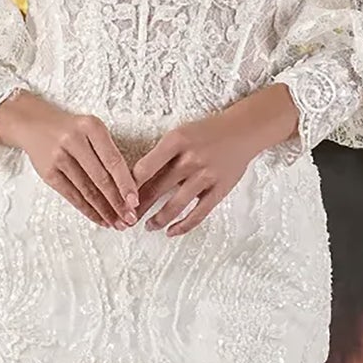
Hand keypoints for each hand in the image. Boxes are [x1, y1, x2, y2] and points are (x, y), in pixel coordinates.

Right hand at [0, 89, 138, 226]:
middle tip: (129, 219)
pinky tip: (100, 218)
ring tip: (117, 223)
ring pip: (87, 190)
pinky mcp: (48, 173)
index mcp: (91, 127)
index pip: (113, 160)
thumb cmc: (70, 130)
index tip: (135, 202)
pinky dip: (88, 210)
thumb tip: (128, 188)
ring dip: (104, 211)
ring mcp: (59, 157)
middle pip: (101, 178)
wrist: (33, 124)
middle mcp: (74, 140)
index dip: (126, 183)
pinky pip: (72, 196)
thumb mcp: (90, 129)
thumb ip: (107, 152)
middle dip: (117, 202)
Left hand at [133, 83, 300, 234]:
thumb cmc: (206, 133)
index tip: (118, 198)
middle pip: (156, 189)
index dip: (128, 187)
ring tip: (147, 226)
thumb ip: (161, 155)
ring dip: (158, 219)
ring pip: (175, 205)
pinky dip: (183, 226)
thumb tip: (135, 181)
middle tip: (126, 219)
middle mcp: (190, 158)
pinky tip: (171, 232)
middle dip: (139, 208)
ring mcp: (206, 175)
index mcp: (176, 141)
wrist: (244, 130)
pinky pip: (198, 214)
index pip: (144, 168)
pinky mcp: (219, 189)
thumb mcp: (180, 134)